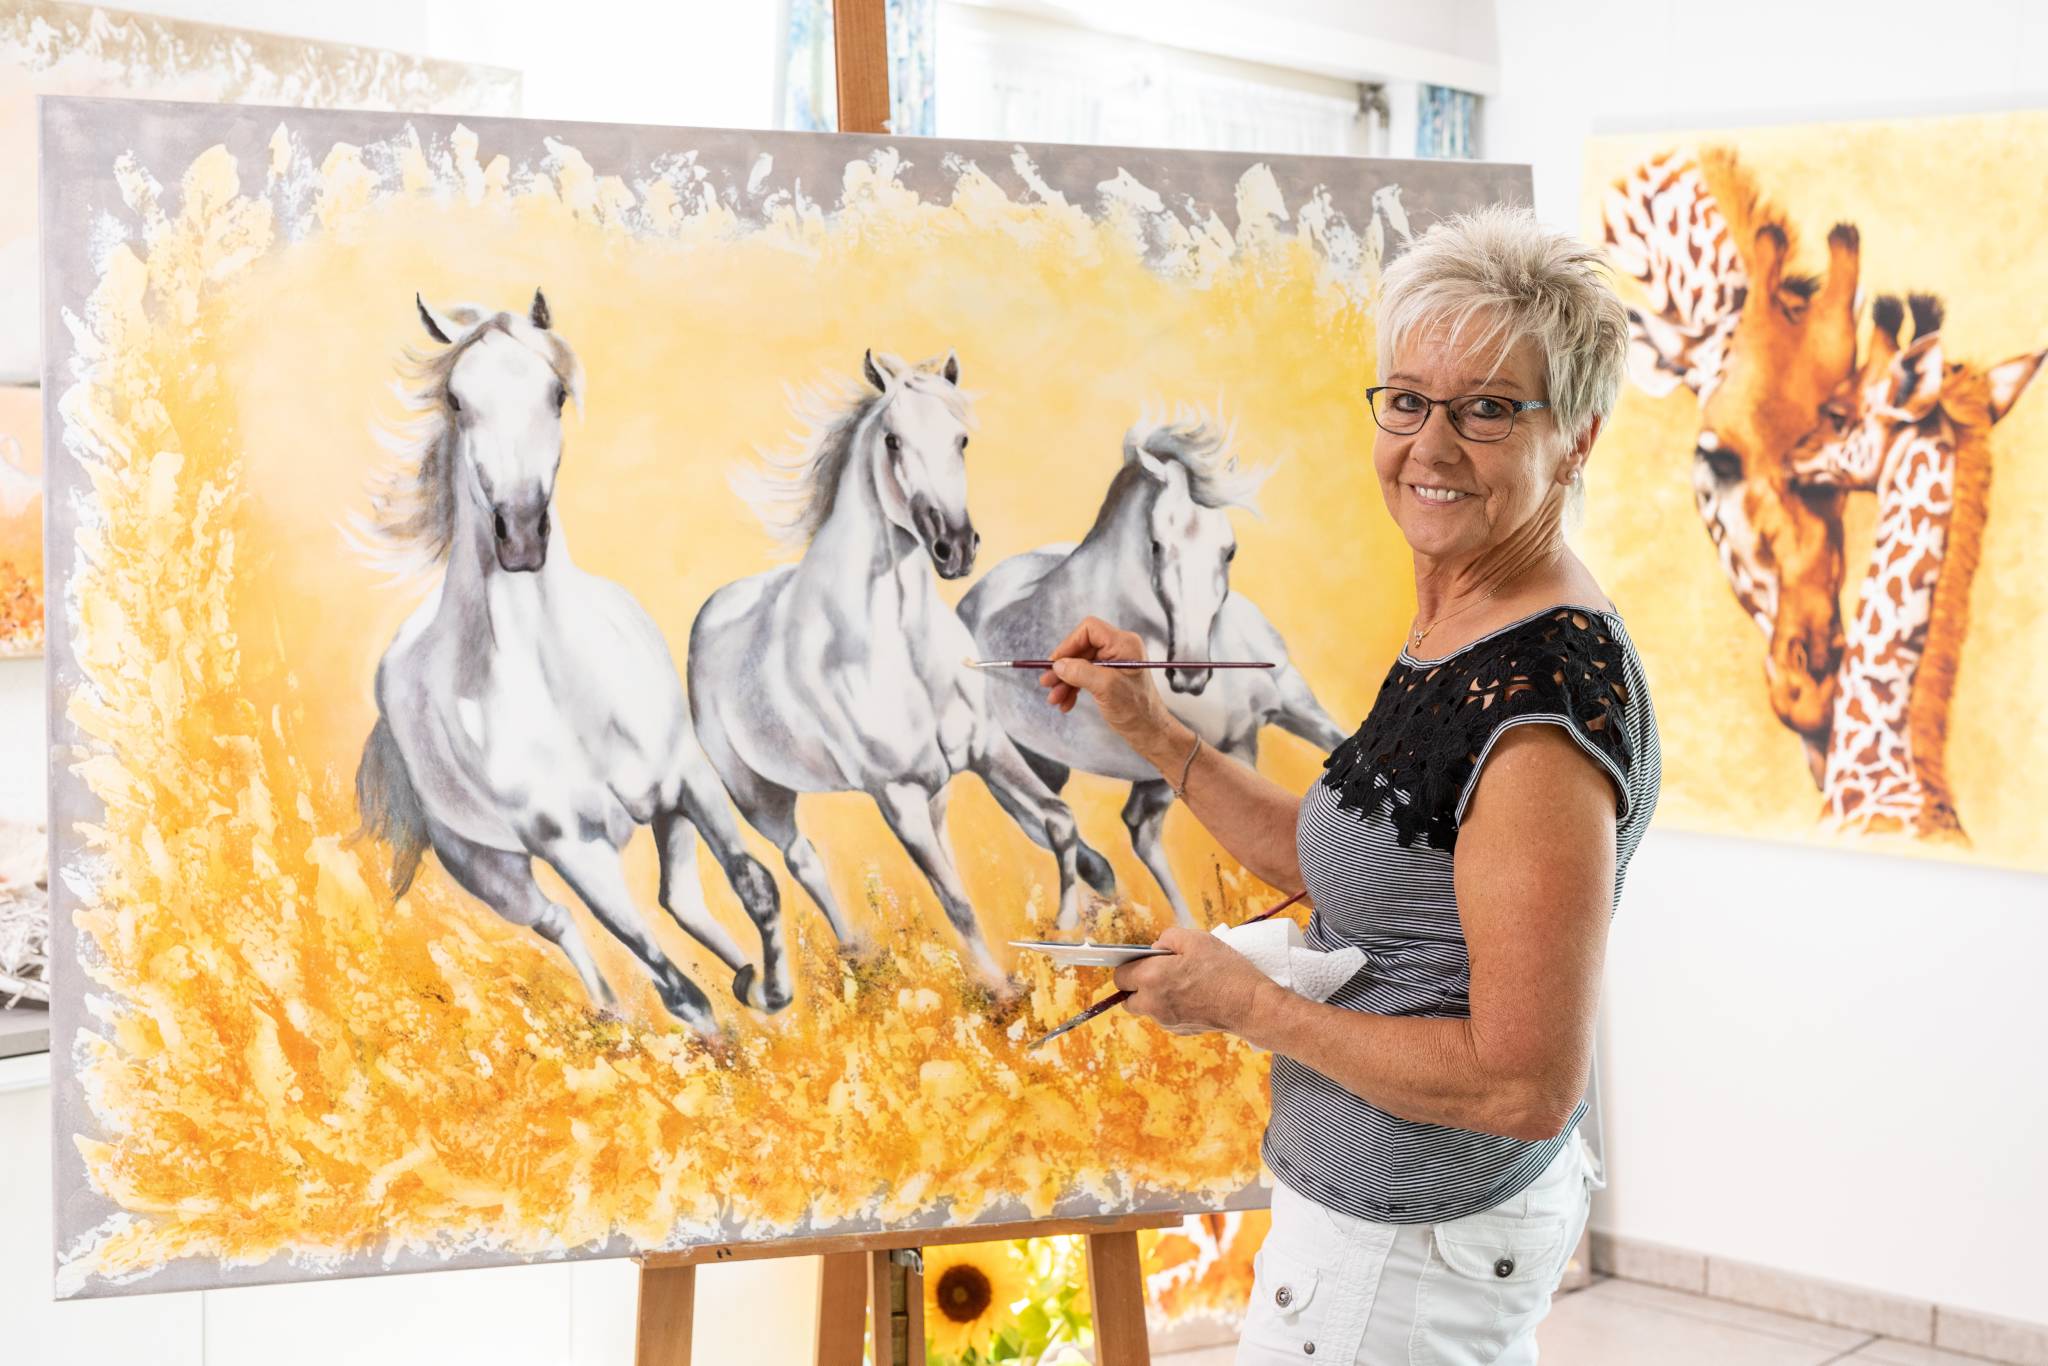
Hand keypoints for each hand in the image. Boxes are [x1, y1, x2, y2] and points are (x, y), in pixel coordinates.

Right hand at [1041, 617, 1174, 747]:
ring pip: (1080, 664)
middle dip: (1063, 668)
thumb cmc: (1136, 710)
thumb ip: (1081, 673)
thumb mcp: (1106, 689)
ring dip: (1065, 681)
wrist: (1149, 732)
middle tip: (1046, 683)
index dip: (1069, 644)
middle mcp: (1119, 649)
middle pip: (1081, 648)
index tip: (1055, 663)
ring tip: (1054, 699)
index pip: (1089, 630)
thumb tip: (1058, 665)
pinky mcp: (1109, 676)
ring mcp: (1114, 663)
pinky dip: (1073, 688)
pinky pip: (1085, 676)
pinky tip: (1066, 703)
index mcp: (1124, 644)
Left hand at [1111, 927, 1272, 1035]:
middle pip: (1127, 999)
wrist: (1251, 1005)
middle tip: (1159, 971)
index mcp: (1151, 978)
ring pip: (1147, 1008)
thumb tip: (1155, 950)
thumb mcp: (1196, 939)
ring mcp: (1166, 1021)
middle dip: (1136, 985)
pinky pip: (1165, 1016)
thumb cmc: (1224, 970)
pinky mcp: (1180, 1030)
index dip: (1130, 965)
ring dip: (1154, 996)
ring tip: (1181, 982)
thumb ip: (1166, 939)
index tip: (1143, 960)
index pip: (1119, 976)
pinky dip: (1172, 1007)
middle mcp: (1153, 1004)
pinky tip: (1193, 995)